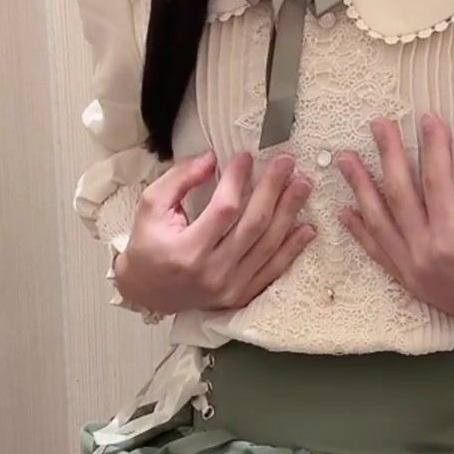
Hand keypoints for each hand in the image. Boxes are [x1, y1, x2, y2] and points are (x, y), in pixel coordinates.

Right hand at [113, 151, 314, 314]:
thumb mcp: (151, 206)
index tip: (246, 157)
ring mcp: (230, 288)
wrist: (147, 293)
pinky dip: (292, 249)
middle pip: (253, 225)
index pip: (224, 209)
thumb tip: (211, 158)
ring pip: (268, 245)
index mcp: (187, 251)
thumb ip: (179, 179)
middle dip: (273, 190)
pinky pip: (273, 271)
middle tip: (287, 163)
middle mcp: (213, 272)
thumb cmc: (148, 245)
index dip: (239, 180)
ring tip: (302, 185)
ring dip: (289, 212)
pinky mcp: (240, 296)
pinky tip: (306, 227)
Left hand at [338, 115, 453, 348]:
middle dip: (387, 156)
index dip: (432, 147)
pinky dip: (360, 231)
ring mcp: (412, 272)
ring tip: (345, 159)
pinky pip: (377, 253)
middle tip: (378, 123)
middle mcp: (424, 257)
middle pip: (398, 196)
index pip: (435, 182)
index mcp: (453, 241)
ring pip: (379, 224)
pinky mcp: (410, 283)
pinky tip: (346, 210)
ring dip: (360, 189)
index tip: (429, 118)